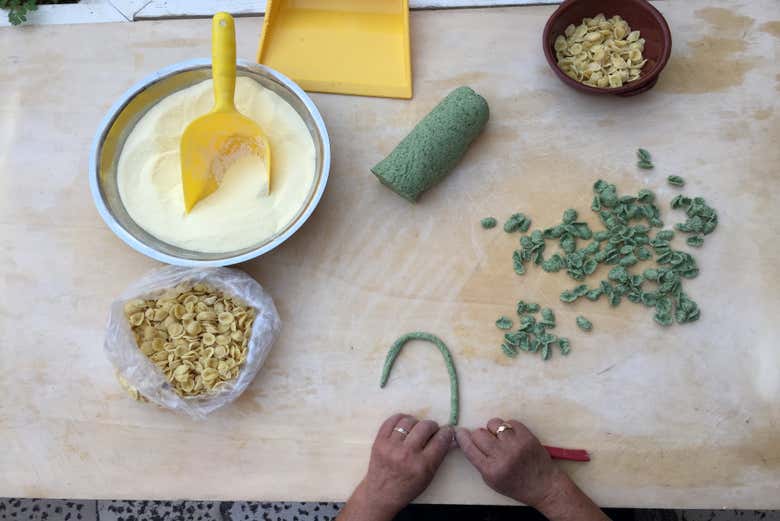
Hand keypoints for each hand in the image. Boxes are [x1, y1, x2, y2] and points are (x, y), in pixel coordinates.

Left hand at [338, 413, 452, 520]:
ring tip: (416, 428)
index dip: (447, 433)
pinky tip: (404, 424)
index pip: (440, 440)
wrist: (381, 494)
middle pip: (425, 426)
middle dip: (432, 426)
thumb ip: (438, 456)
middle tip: (432, 430)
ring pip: (409, 421)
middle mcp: (407, 454)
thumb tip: (449, 437)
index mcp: (422, 466)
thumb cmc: (408, 487)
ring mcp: (391, 446)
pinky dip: (400, 419)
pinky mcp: (379, 441)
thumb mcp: (428, 477)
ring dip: (416, 422)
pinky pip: (391, 420)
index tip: (448, 430)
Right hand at [456, 418, 606, 520]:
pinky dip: (508, 427)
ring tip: (500, 437)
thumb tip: (466, 439)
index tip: (460, 432)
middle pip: (479, 433)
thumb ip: (479, 461)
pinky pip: (509, 421)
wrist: (544, 486)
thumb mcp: (492, 480)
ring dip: (493, 429)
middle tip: (486, 441)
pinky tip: (512, 437)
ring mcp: (516, 445)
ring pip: (493, 423)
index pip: (469, 448)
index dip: (462, 437)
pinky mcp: (527, 436)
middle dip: (479, 435)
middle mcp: (502, 456)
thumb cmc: (515, 485)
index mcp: (491, 470)